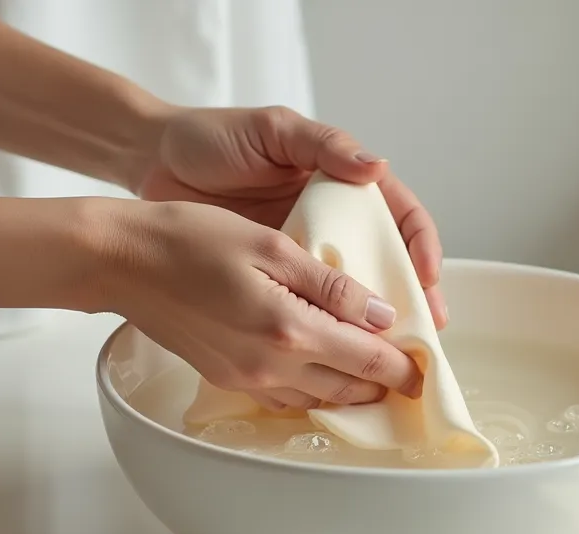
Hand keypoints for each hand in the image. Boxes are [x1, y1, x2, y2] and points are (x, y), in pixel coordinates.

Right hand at [101, 199, 423, 409]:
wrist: (120, 261)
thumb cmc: (188, 239)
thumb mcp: (270, 246)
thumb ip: (331, 286)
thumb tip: (380, 314)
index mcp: (289, 329)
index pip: (366, 359)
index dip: (401, 366)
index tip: (424, 367)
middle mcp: (270, 365)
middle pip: (346, 388)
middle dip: (382, 385)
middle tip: (408, 377)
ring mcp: (245, 377)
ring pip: (316, 397)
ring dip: (349, 390)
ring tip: (373, 378)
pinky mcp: (225, 376)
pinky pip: (284, 395)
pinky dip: (313, 388)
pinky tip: (320, 373)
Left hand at [132, 105, 446, 328]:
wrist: (151, 164)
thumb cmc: (212, 138)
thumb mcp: (275, 130)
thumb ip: (325, 145)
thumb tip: (377, 167)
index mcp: (343, 185)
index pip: (400, 218)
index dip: (422, 249)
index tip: (427, 278)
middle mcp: (332, 224)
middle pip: (389, 266)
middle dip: (413, 300)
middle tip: (428, 331)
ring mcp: (304, 256)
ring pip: (354, 298)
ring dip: (377, 328)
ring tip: (394, 356)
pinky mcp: (275, 282)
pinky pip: (310, 312)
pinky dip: (327, 335)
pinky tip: (339, 357)